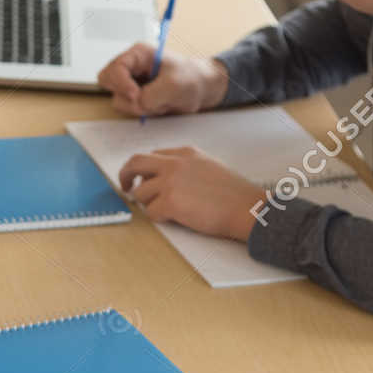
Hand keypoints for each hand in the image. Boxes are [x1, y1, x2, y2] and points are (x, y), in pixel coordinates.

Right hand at [96, 43, 229, 118]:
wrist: (202, 89)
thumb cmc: (191, 78)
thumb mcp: (174, 85)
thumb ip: (151, 95)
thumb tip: (136, 104)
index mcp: (138, 54)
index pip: (116, 67)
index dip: (122, 84)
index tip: (137, 95)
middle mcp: (131, 66)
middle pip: (108, 81)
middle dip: (125, 95)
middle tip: (142, 100)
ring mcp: (131, 82)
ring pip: (118, 98)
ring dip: (137, 105)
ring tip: (159, 102)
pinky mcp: (135, 96)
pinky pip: (128, 107)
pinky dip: (141, 111)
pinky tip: (157, 106)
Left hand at [118, 147, 264, 240]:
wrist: (247, 208)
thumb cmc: (233, 194)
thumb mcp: (209, 167)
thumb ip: (186, 168)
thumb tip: (162, 180)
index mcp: (185, 153)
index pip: (153, 155)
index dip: (144, 169)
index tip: (141, 178)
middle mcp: (175, 163)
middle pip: (135, 162)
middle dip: (125, 175)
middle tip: (125, 187)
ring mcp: (171, 181)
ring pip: (140, 192)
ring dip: (147, 204)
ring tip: (164, 211)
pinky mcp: (170, 201)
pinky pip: (151, 212)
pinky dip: (158, 218)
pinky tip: (174, 219)